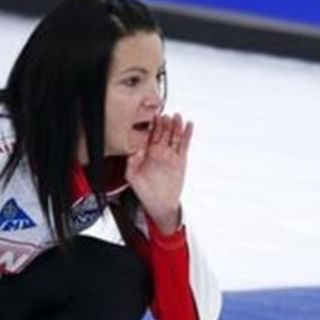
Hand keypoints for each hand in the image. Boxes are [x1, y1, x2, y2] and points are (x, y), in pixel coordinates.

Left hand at [126, 113, 192, 234]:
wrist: (160, 204)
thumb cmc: (145, 192)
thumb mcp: (132, 177)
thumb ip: (131, 163)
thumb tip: (133, 150)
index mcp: (147, 153)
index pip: (150, 135)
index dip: (152, 125)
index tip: (153, 116)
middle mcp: (159, 152)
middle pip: (163, 133)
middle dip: (165, 123)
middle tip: (166, 115)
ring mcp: (170, 155)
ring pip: (174, 136)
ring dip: (176, 126)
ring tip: (177, 117)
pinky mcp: (180, 160)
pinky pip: (184, 145)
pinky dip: (187, 135)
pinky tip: (188, 126)